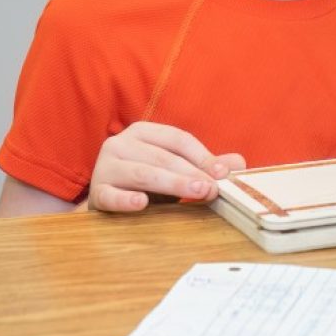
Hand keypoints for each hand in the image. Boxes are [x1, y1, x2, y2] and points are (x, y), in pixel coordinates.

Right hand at [88, 121, 245, 211]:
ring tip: (198, 193)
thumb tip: (239, 164)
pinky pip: (111, 196)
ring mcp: (105, 167)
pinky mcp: (96, 192)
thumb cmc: (147, 181)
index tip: (222, 173)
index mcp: (143, 132)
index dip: (202, 156)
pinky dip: (126, 199)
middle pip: (163, 157)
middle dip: (192, 172)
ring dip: (173, 184)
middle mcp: (120, 144)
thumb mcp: (176, 169)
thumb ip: (204, 164)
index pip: (178, 140)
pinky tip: (142, 204)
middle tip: (214, 188)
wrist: (108, 201)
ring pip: (143, 174)